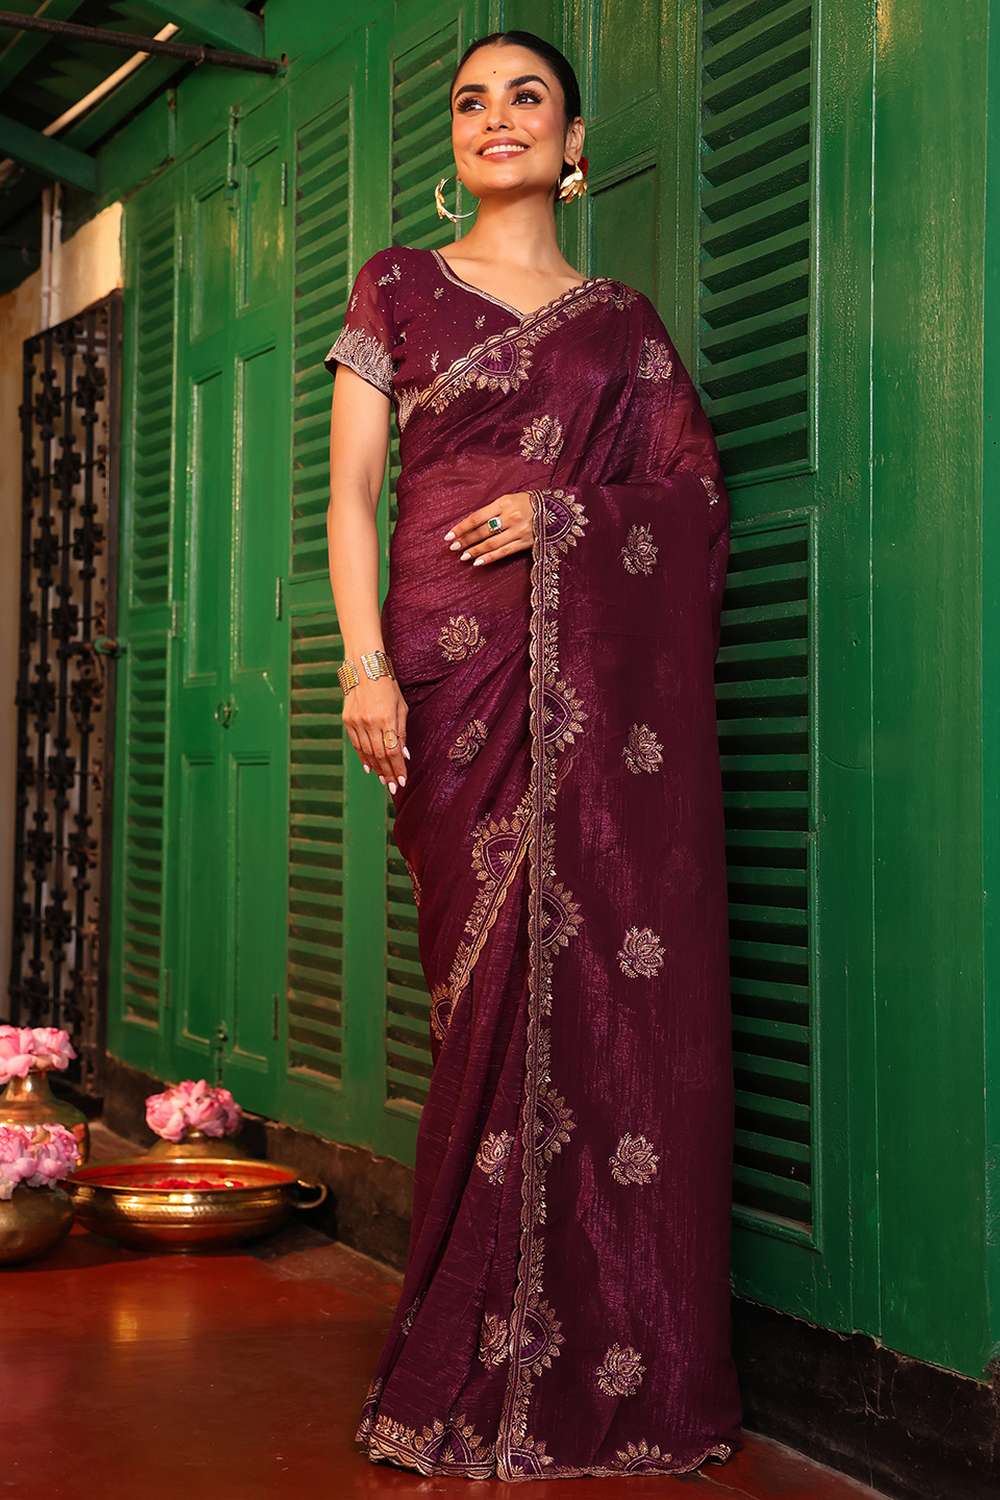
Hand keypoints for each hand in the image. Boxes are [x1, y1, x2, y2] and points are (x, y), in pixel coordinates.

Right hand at [342, 676, 408, 792]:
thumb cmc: (388, 684)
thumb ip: (402, 731)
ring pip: (367, 752)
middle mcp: (369, 722)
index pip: (393, 751)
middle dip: (388, 773)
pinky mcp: (347, 720)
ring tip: (384, 780)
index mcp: (386, 718)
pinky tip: (369, 767)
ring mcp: (356, 722)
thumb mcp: (401, 706)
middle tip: (393, 787)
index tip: (402, 781)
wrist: (364, 666)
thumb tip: (404, 755)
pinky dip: (363, 757)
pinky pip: (356, 744)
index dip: (398, 768)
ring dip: (377, 768)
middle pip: (380, 755)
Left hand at [443, 491, 533, 565]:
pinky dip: (490, 558)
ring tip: (463, 556)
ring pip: (491, 544)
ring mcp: (518, 531)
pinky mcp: (525, 543)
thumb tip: (471, 524)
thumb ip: (492, 510)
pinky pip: (504, 552)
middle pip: (482, 531)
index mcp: (504, 503)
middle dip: (465, 540)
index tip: (449, 535)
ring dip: (475, 551)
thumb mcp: (509, 499)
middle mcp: (510, 517)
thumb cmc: (527, 503)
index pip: (476, 517)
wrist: (556, 510)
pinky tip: (478, 562)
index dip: (461, 527)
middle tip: (453, 547)